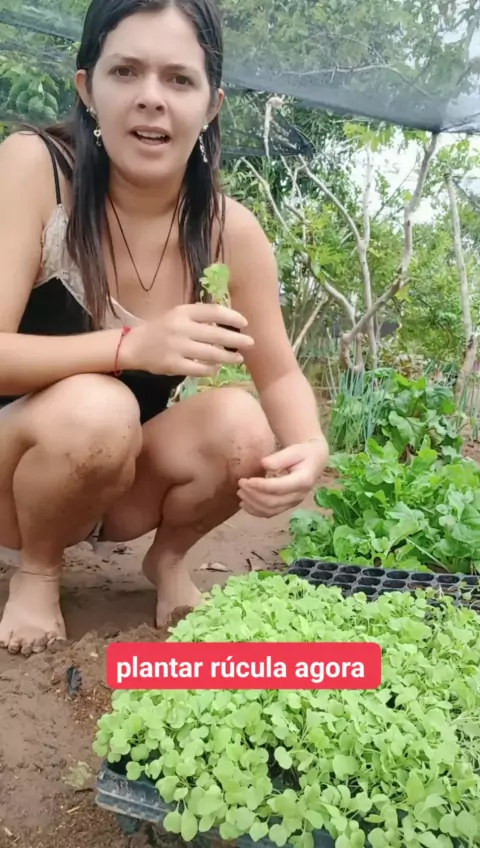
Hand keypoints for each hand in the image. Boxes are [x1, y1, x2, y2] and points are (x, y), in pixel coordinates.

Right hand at [120, 303, 253, 376]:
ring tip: (239, 358)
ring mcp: (176, 347)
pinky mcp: (173, 365)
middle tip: (250, 343)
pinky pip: (199, 369)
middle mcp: (181, 328)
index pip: (214, 311)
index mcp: (183, 312)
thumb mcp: (178, 315)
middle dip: (237, 339)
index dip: (232, 317)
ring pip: (211, 354)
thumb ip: (199, 316)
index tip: (245, 323)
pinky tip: (217, 368)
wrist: (134, 346)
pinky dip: (211, 369)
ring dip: (228, 357)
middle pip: (217, 334)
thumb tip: (229, 321)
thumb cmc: (161, 329)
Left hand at [238, 436, 328, 517]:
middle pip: (273, 502)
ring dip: (252, 504)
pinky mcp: (287, 506)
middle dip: (253, 494)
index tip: (247, 480)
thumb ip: (280, 458)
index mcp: (303, 481)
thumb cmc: (303, 453)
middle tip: (240, 483)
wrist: (314, 461)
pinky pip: (270, 513)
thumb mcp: (294, 450)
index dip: (261, 486)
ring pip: (270, 510)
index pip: (279, 487)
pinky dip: (255, 511)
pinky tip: (244, 504)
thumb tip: (264, 464)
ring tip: (240, 492)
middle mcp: (299, 496)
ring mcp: (293, 503)